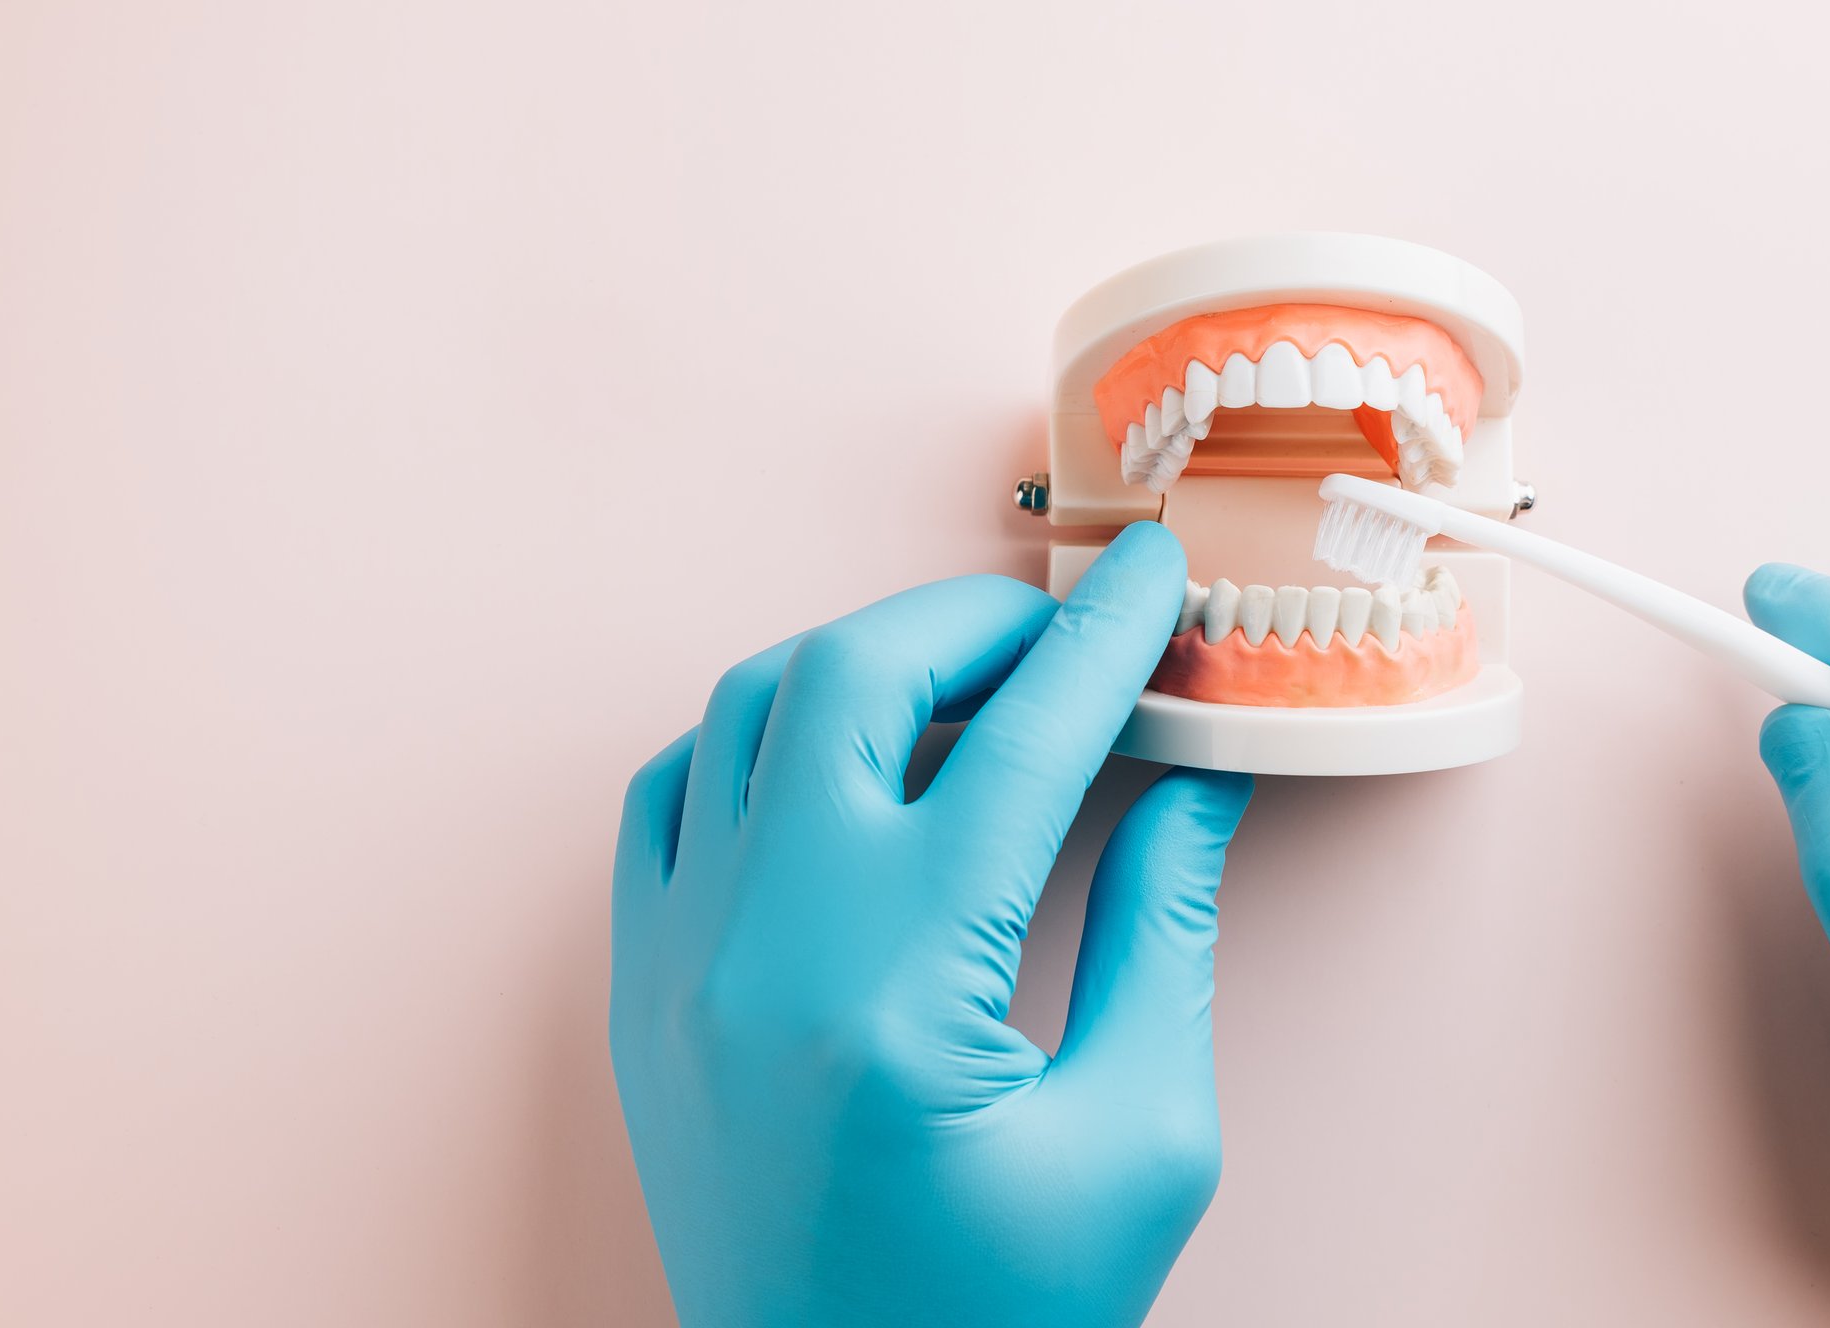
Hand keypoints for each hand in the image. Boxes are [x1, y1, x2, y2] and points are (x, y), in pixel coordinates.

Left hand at [609, 522, 1253, 1326]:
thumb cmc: (999, 1322)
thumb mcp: (1138, 1143)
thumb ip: (1163, 935)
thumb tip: (1195, 783)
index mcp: (896, 988)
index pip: (1021, 746)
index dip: (1102, 644)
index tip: (1153, 576)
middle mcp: (758, 946)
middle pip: (852, 677)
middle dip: (973, 622)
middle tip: (1067, 634)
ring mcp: (673, 960)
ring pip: (744, 710)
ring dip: (862, 661)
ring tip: (966, 684)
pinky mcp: (634, 990)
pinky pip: (665, 794)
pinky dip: (751, 738)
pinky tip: (834, 760)